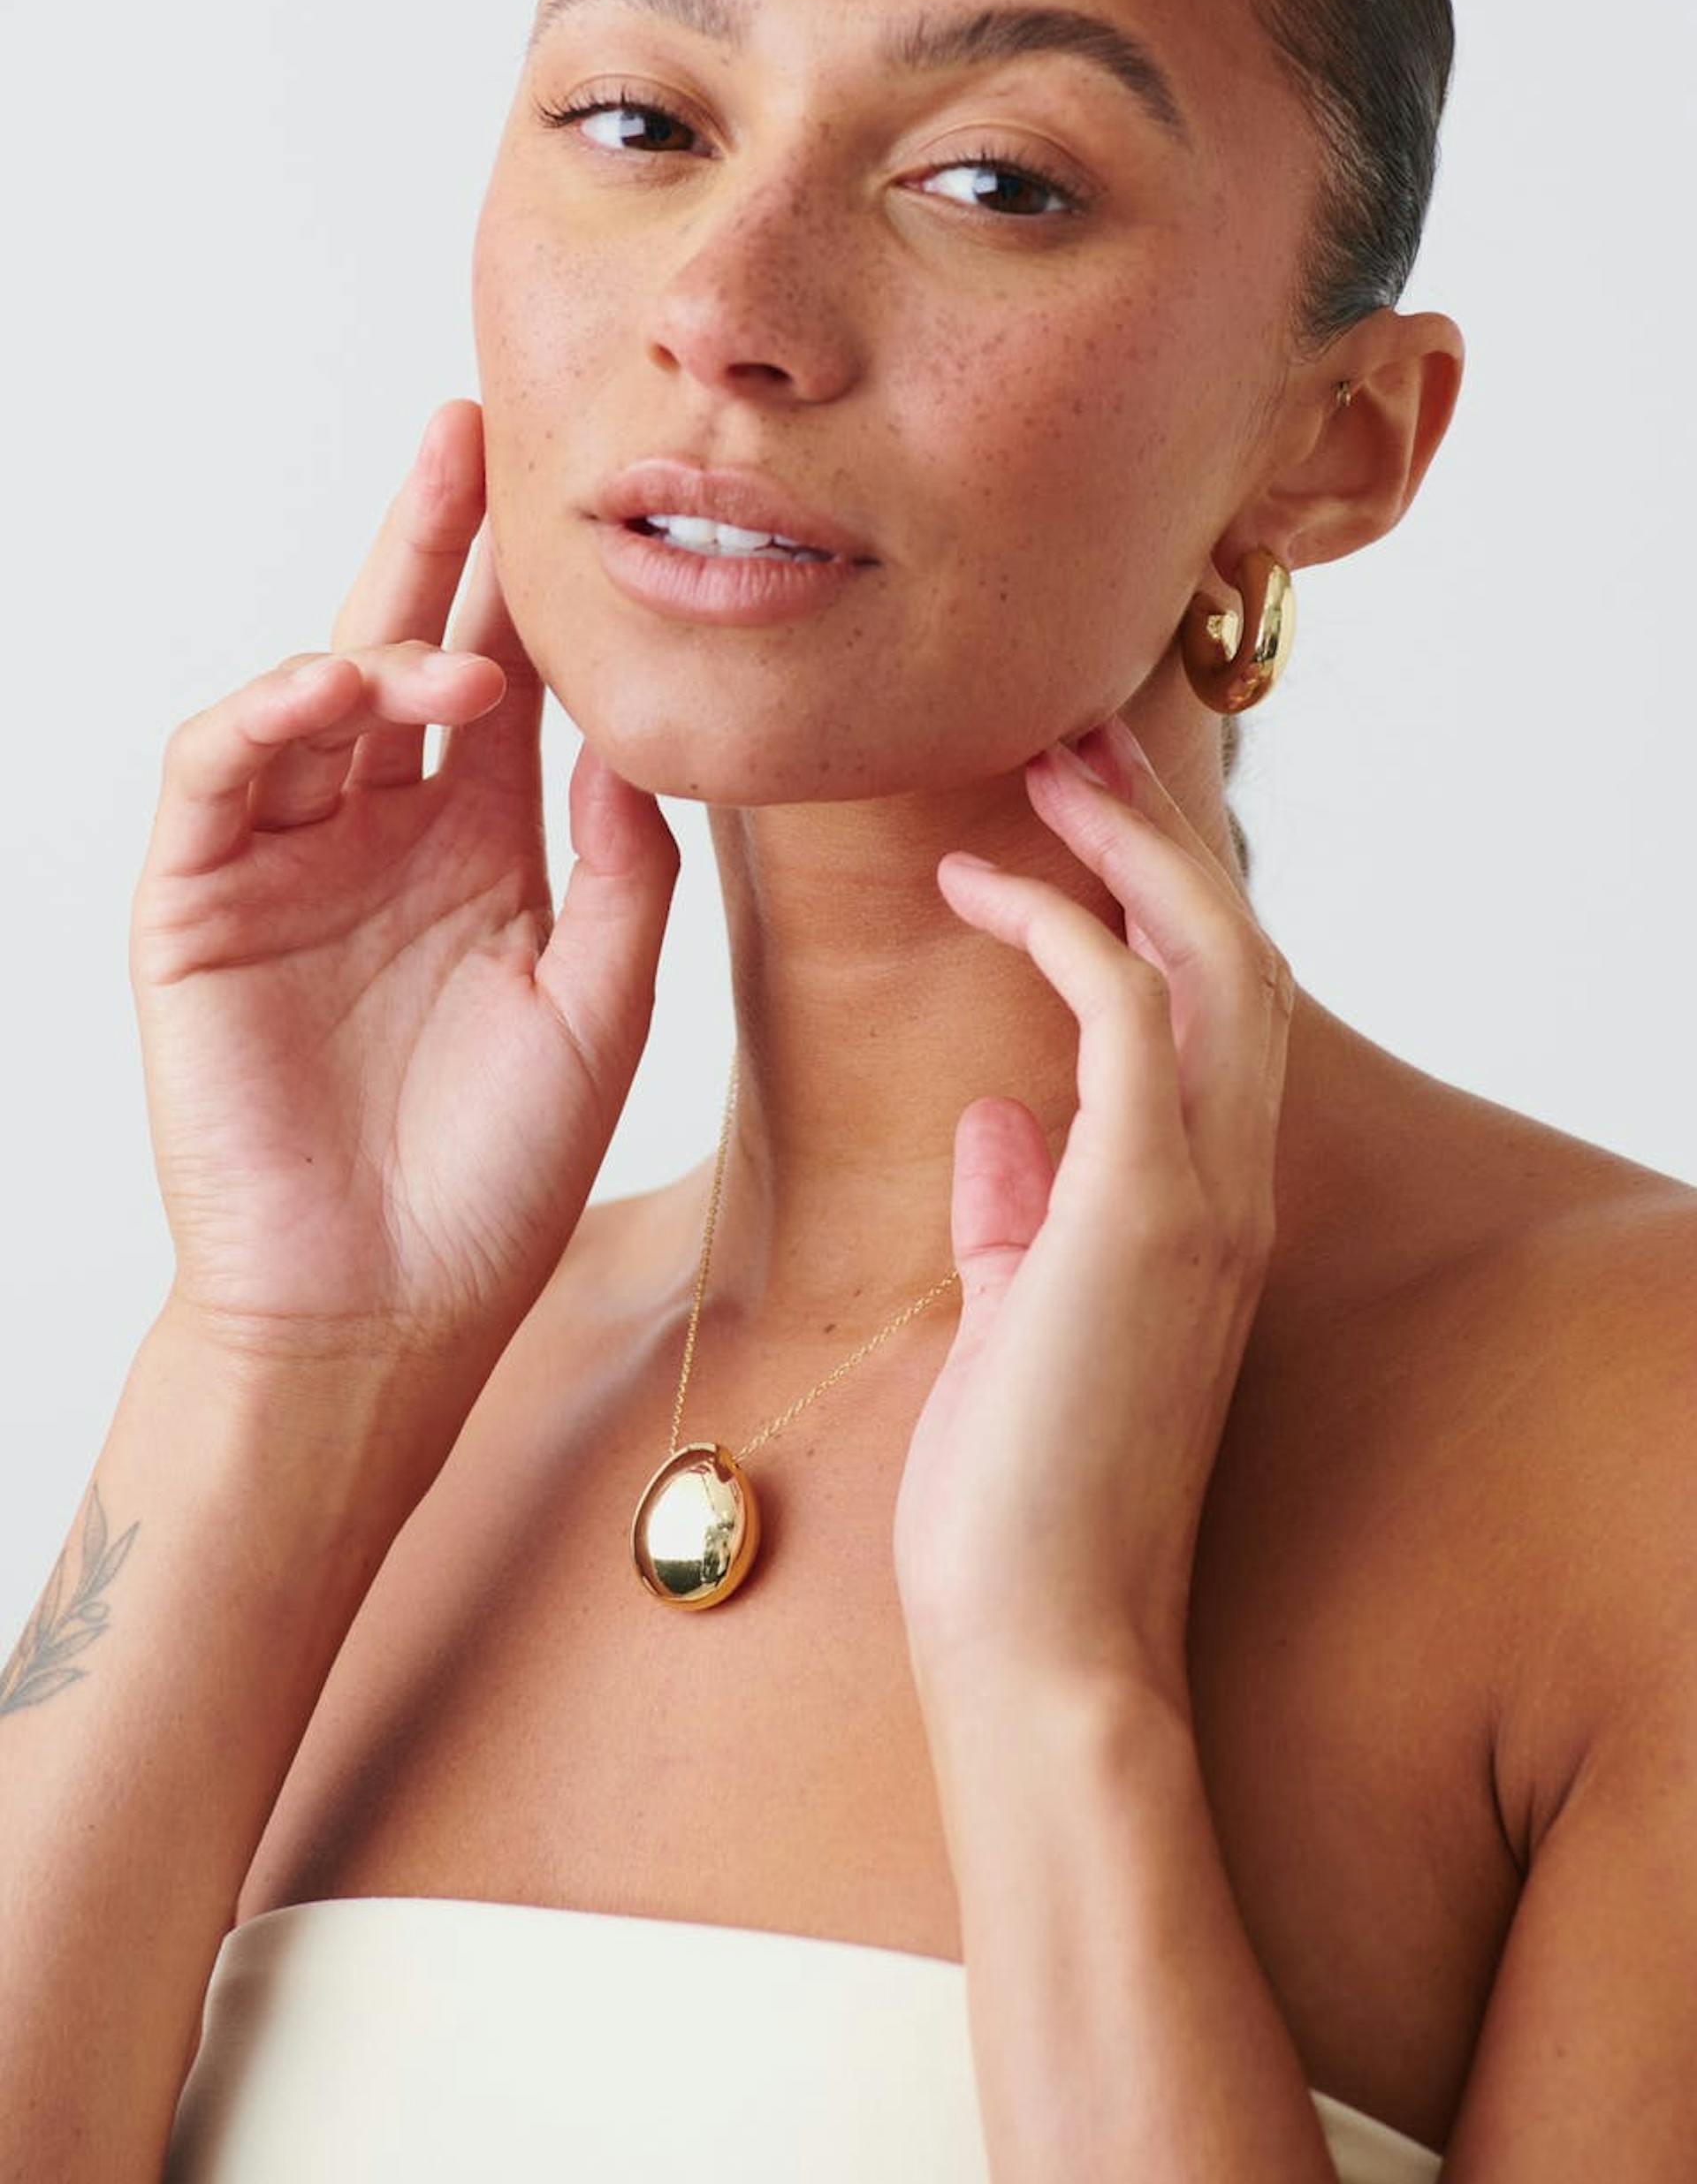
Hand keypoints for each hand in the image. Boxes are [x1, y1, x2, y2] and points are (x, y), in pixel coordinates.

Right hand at [129, 400, 679, 1439]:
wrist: (381, 1314)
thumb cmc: (496, 1178)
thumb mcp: (601, 1011)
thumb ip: (624, 876)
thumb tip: (640, 748)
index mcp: (480, 855)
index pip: (506, 693)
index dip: (535, 599)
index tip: (587, 499)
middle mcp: (383, 839)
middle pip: (405, 655)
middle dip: (435, 546)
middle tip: (472, 430)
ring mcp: (285, 865)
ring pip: (312, 697)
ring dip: (374, 644)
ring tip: (454, 649)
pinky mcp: (199, 906)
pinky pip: (220, 777)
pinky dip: (267, 715)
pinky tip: (338, 692)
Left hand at [891, 712, 1294, 1717]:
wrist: (1037, 1644)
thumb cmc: (1016, 1500)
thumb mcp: (1015, 1324)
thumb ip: (1023, 1215)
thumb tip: (998, 1123)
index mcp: (1199, 1206)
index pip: (1206, 1008)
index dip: (1153, 893)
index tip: (1074, 810)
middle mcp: (1228, 1183)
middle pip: (1233, 949)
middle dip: (1160, 829)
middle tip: (1080, 728)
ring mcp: (1202, 1195)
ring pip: (1213, 956)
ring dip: (1134, 843)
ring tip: (1052, 755)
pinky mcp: (1142, 1209)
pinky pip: (1124, 1016)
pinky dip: (1061, 929)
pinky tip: (983, 882)